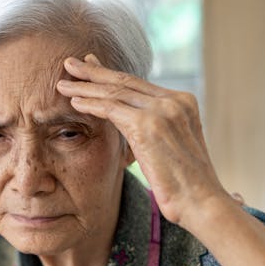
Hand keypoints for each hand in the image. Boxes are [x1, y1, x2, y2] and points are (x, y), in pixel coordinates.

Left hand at [56, 54, 229, 230]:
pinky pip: (111, 109)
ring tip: (62, 84)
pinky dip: (90, 104)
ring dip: (85, 87)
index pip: (139, 84)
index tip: (91, 69)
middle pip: (125, 81)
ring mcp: (163, 110)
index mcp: (183, 102)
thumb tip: (133, 128)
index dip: (111, 75)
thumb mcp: (171, 149)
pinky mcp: (149, 125)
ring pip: (114, 92)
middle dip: (94, 72)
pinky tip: (74, 103)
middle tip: (70, 64)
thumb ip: (155, 132)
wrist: (202, 202)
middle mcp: (175, 100)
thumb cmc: (186, 186)